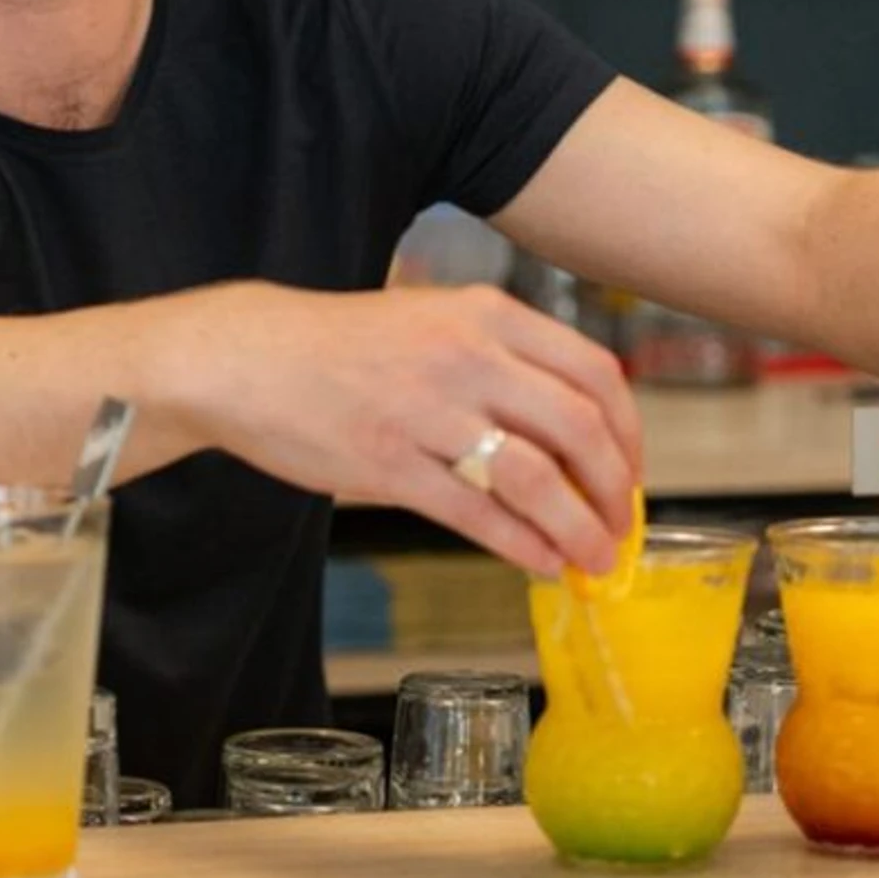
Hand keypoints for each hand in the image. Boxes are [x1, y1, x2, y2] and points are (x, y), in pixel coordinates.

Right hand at [174, 282, 640, 578]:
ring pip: (535, 478)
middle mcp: (465, 355)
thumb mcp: (433, 321)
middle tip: (620, 525)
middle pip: (578, 427)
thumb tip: (572, 432)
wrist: (247, 357)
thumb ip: (500, 360)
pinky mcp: (388, 463)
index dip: (629, 432)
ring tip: (592, 560)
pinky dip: (521, 545)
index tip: (631, 470)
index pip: (595, 373)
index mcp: (485, 314)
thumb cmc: (342, 345)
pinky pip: (475, 514)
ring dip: (577, 528)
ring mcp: (426, 410)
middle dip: (614, 488)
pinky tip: (540, 563)